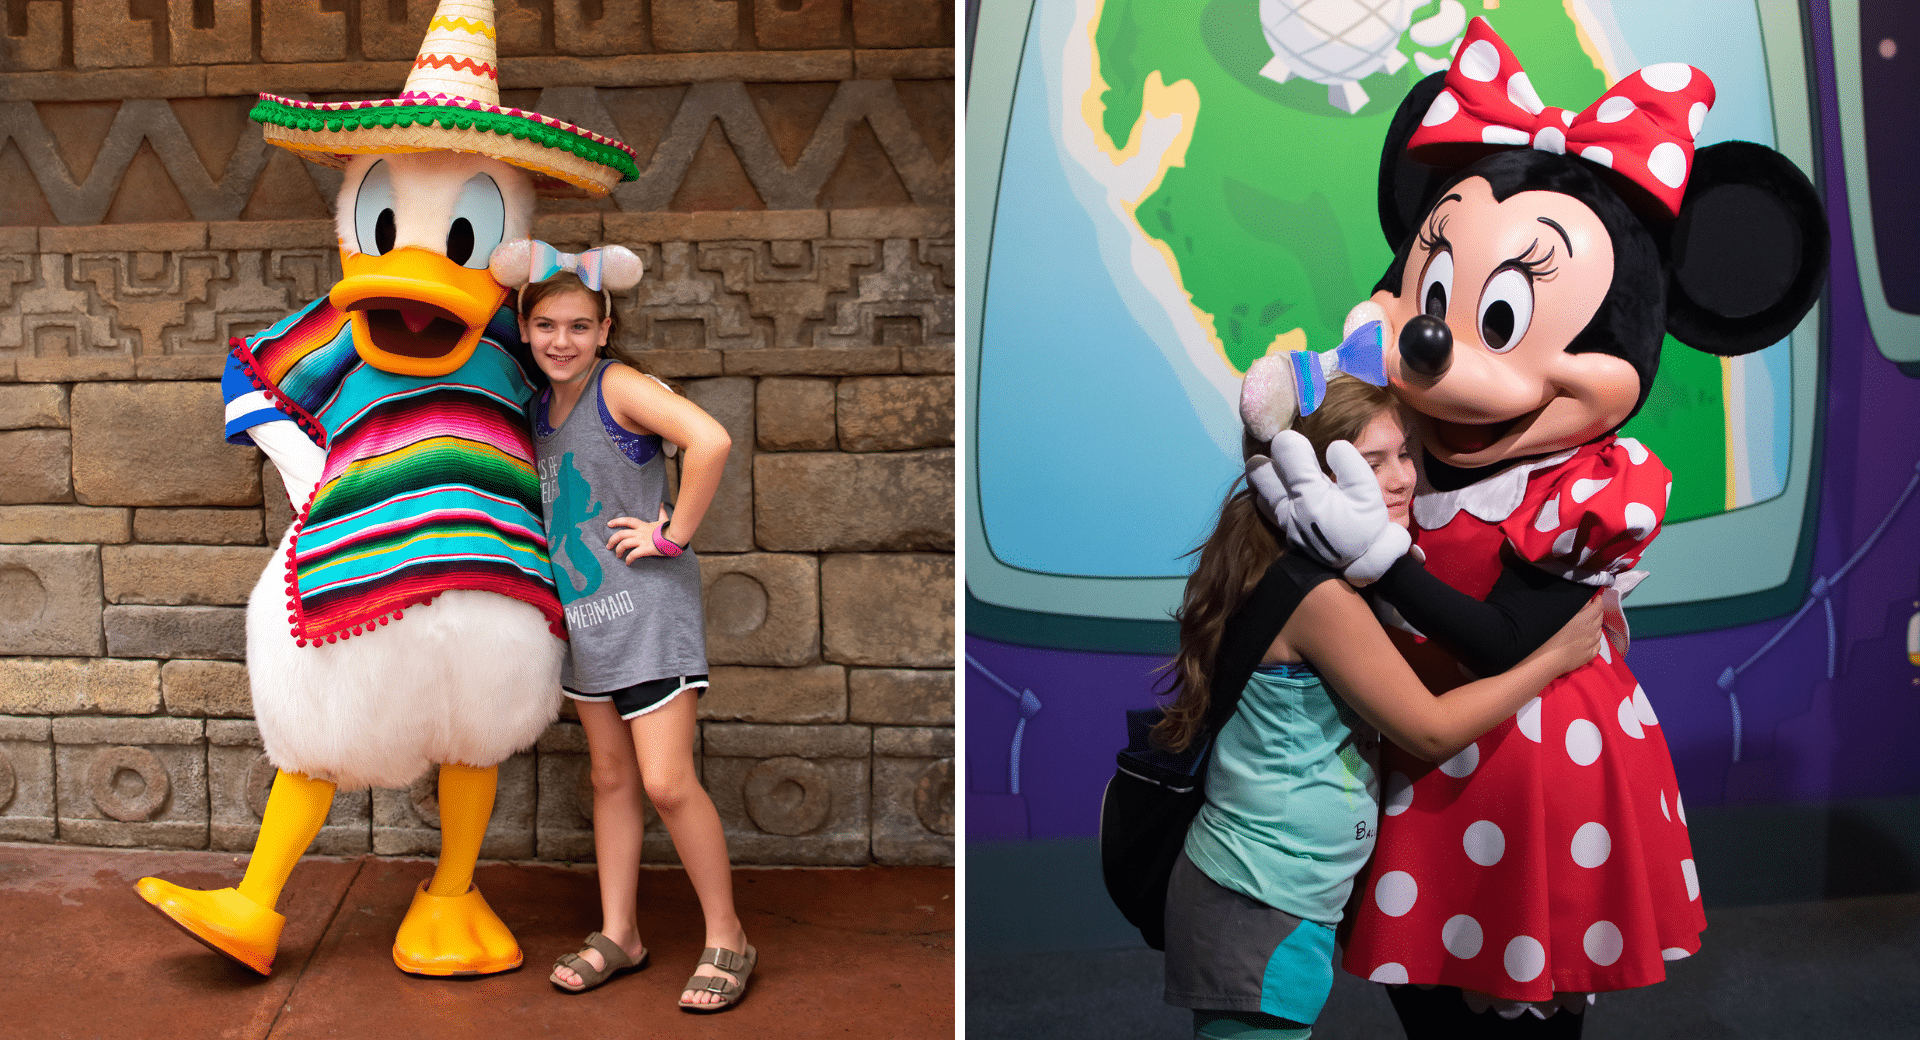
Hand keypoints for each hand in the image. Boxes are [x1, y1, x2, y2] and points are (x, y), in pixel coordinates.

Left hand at [606, 515, 671, 562]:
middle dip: (612, 540)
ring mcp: (642, 541)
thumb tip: (661, 505)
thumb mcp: (664, 520)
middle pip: (621, 534)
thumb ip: (661, 513)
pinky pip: (633, 555)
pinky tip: (628, 563)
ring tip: (617, 556)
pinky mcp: (645, 549)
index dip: (616, 521)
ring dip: (618, 550)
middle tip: (608, 546)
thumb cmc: (669, 529)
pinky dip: (628, 559)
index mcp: (642, 525)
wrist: (675, 537)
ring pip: (624, 544)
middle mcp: (640, 532)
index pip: (627, 521)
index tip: (608, 524)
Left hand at [1256, 430, 1410, 584]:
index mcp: (1310, 494)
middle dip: (1271, 456)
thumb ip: (1351, 464)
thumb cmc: (1366, 527)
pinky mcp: (1282, 528)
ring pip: (1258, 487)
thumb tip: (1332, 446)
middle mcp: (1289, 506)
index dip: (1293, 440)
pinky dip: (1269, 491)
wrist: (1361, 565)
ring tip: (1287, 472)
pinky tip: (1286, 490)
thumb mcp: (1369, 492)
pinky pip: (1264, 504)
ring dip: (1268, 474)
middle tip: (1290, 457)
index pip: (1285, 451)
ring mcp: (1282, 519)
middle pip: (1258, 469)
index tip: (1304, 445)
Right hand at [1533, 594, 1605, 676]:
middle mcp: (1592, 631)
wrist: (1548, 660)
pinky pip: (1597, 645)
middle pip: (1600, 618)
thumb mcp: (1562, 616)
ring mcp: (1592, 644)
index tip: (1596, 597)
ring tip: (1590, 623)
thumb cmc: (1550, 636)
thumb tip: (1587, 599)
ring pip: (1600, 631)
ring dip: (1597, 625)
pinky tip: (1590, 639)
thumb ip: (1577, 606)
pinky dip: (1595, 640)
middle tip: (1592, 608)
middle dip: (1598, 611)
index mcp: (1585, 619)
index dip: (1599, 600)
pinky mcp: (1589, 655)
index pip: (1598, 606)